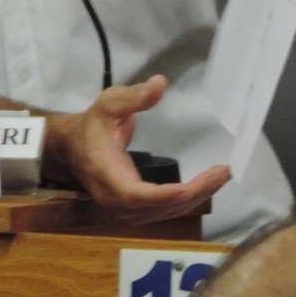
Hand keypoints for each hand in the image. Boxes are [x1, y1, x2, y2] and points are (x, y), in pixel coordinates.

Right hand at [45, 75, 230, 223]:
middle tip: (223, 173)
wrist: (72, 148)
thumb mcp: (109, 103)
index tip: (198, 182)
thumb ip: (135, 96)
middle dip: (195, 192)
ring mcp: (124, 210)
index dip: (168, 194)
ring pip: (165, 212)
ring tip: (220, 177)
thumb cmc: (92, 125)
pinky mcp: (133, 211)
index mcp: (106, 175)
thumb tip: (160, 83)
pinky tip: (205, 186)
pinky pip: (164, 211)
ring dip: (196, 197)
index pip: (137, 195)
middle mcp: (114, 200)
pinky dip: (186, 200)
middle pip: (159, 207)